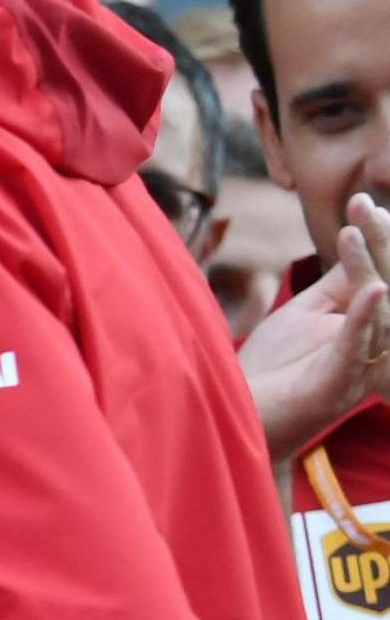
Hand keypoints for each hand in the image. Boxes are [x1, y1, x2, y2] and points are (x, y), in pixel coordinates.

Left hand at [239, 192, 389, 459]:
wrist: (242, 418)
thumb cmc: (272, 367)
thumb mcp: (307, 313)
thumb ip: (337, 283)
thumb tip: (360, 240)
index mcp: (369, 328)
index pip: (383, 277)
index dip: (381, 241)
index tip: (365, 202)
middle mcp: (374, 347)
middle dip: (384, 246)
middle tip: (366, 206)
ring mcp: (359, 368)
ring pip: (382, 316)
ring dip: (370, 269)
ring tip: (359, 230)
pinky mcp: (338, 386)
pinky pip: (358, 348)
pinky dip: (364, 317)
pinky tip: (372, 289)